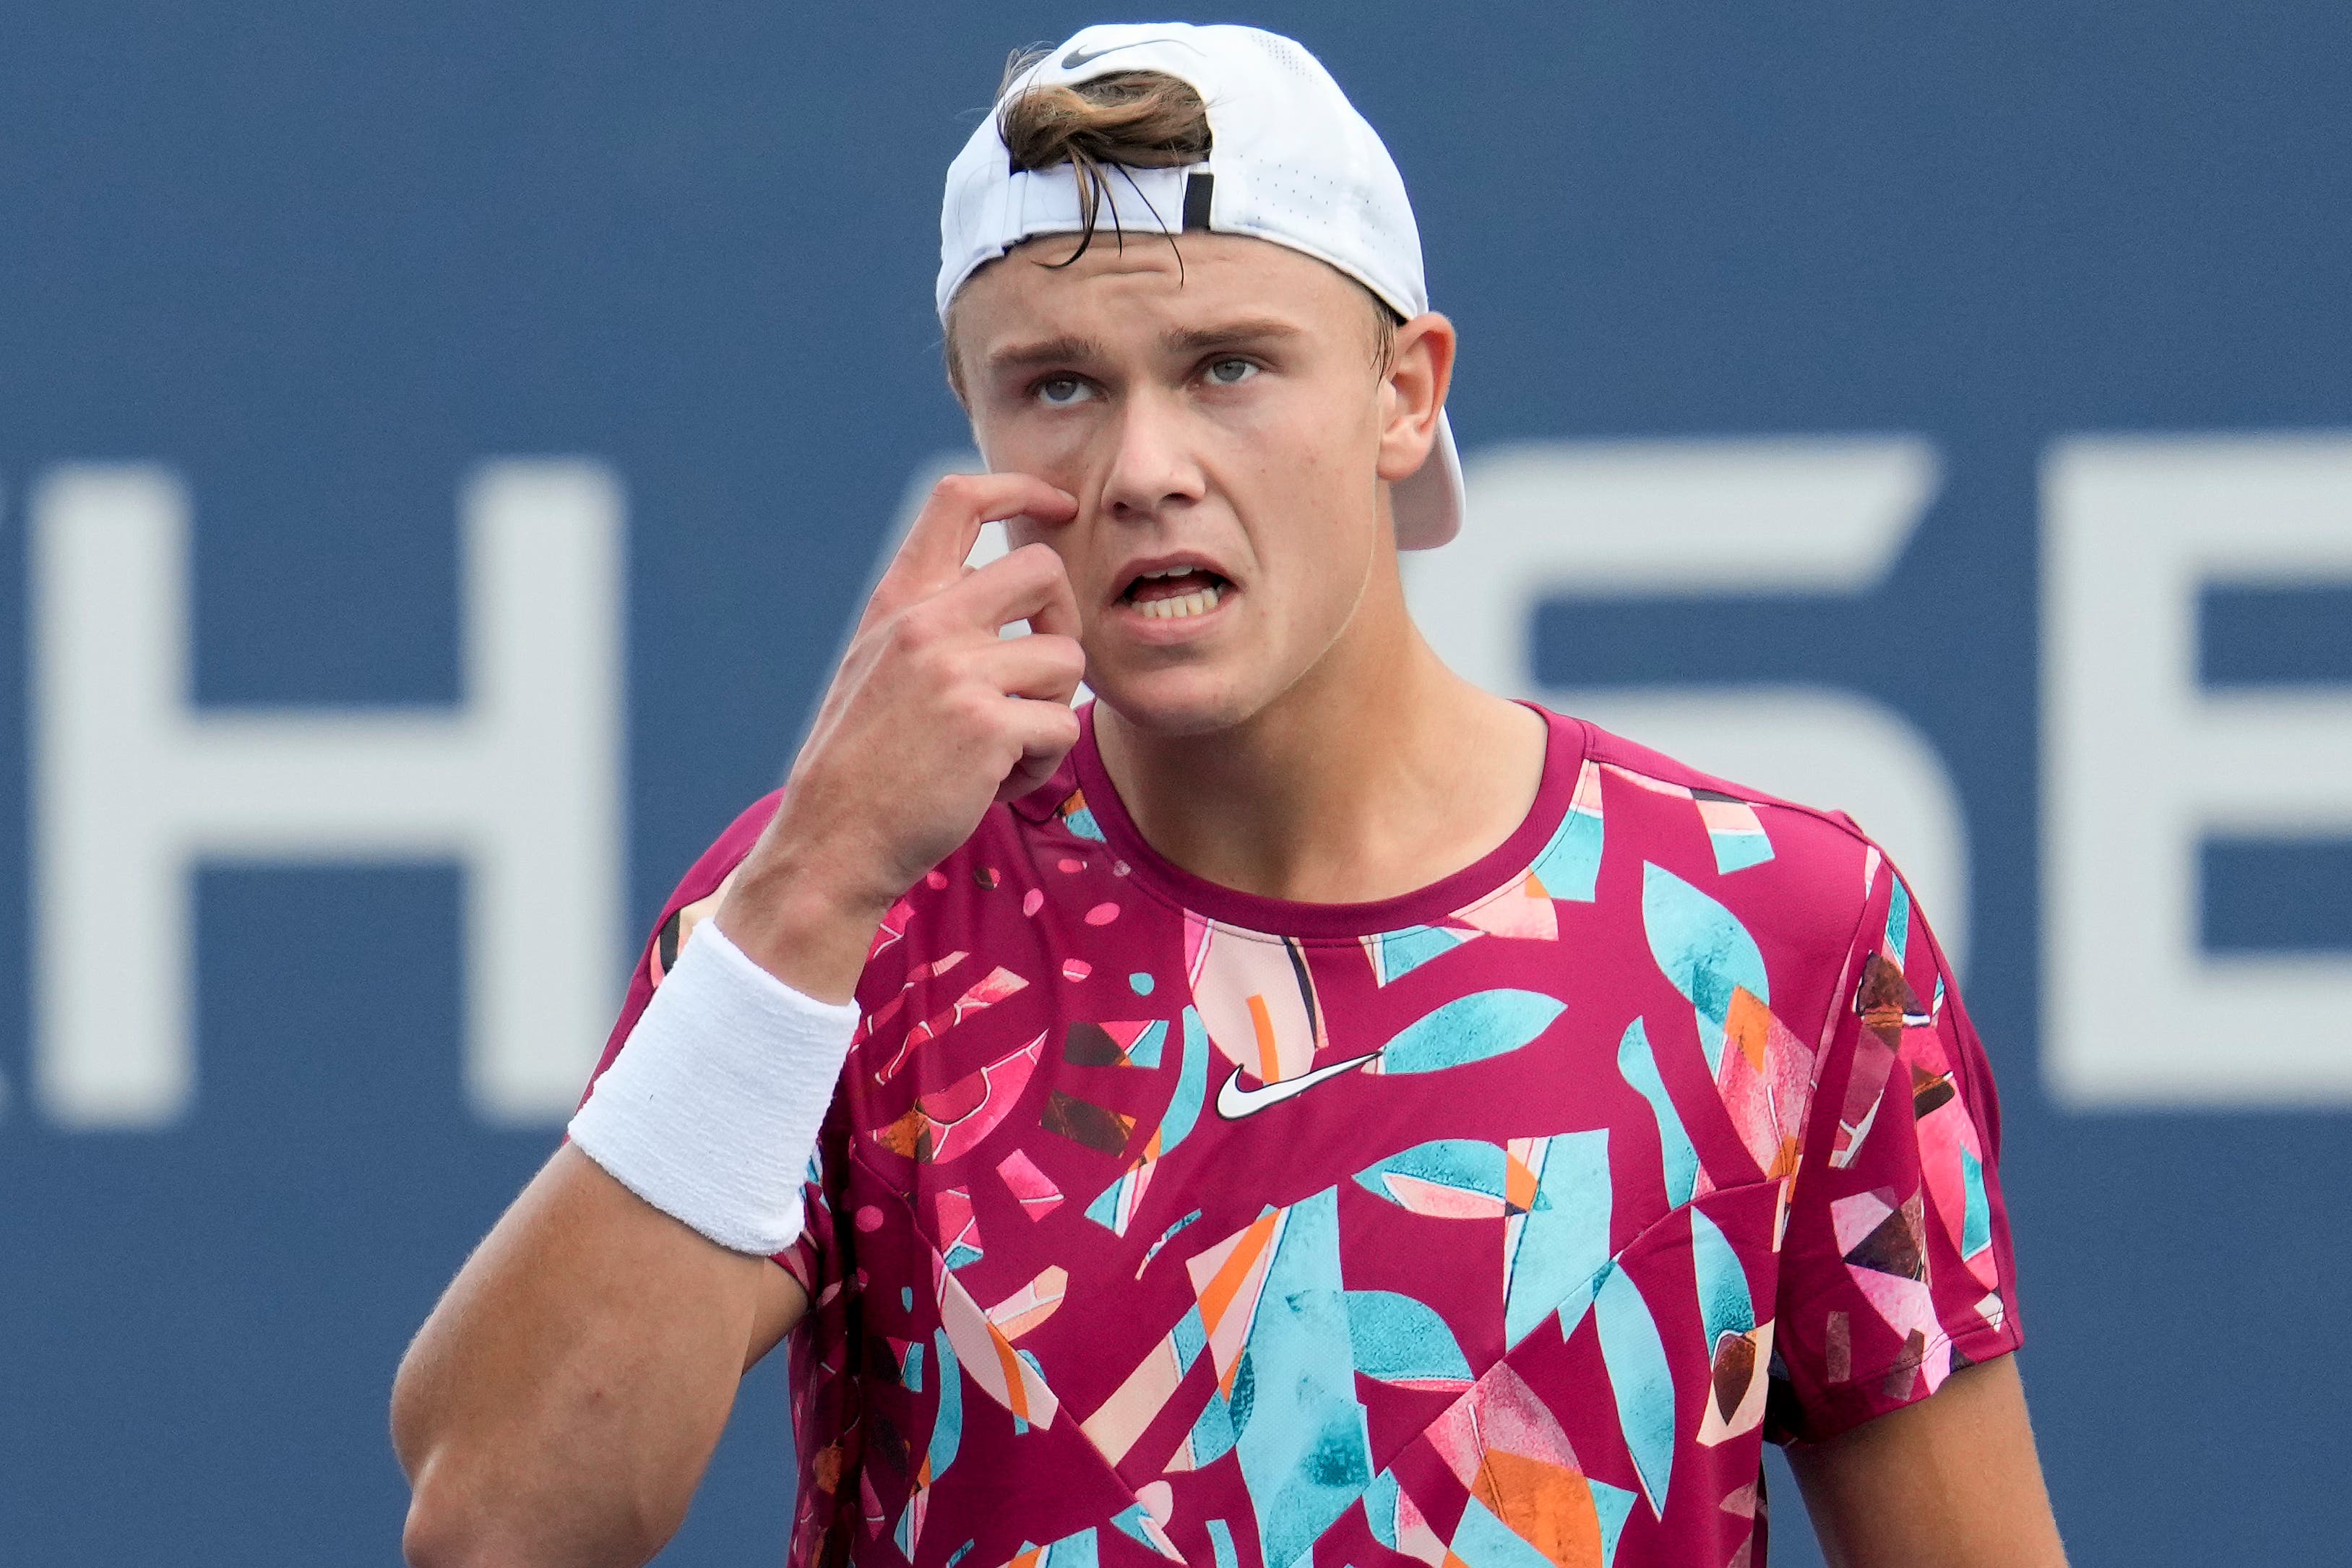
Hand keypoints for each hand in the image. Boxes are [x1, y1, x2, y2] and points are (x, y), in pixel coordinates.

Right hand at [716, 473, 1084, 1000]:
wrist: (833, 840)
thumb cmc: (864, 763)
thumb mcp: (876, 665)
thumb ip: (930, 621)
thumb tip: (1005, 587)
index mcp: (899, 600)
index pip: (958, 498)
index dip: (1021, 488)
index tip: (1059, 506)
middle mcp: (926, 622)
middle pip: (1042, 570)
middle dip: (1064, 619)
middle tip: (1044, 671)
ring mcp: (957, 671)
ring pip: (1066, 660)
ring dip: (1052, 711)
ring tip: (1005, 751)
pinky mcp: (989, 726)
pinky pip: (1062, 728)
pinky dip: (1043, 765)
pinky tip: (999, 785)